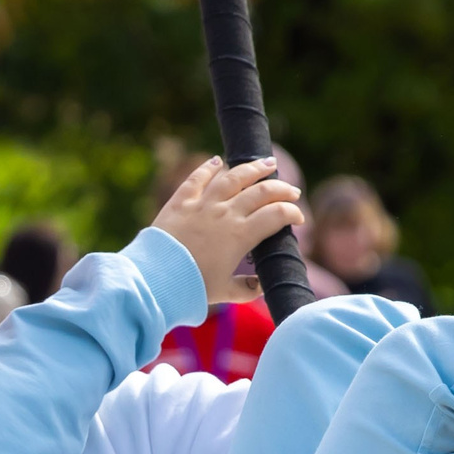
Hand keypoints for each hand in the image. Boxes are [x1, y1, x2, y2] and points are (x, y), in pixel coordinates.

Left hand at [153, 156, 304, 305]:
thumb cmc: (190, 289)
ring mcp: (202, 204)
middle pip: (261, 191)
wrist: (154, 280)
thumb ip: (246, 289)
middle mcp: (225, 214)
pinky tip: (217, 160)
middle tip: (292, 192)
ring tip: (268, 163)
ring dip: (254, 168)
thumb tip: (260, 286)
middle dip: (282, 189)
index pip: (277, 215)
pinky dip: (208, 167)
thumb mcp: (223, 293)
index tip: (299, 219)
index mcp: (241, 235)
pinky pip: (196, 178)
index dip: (293, 213)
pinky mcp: (180, 202)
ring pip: (233, 177)